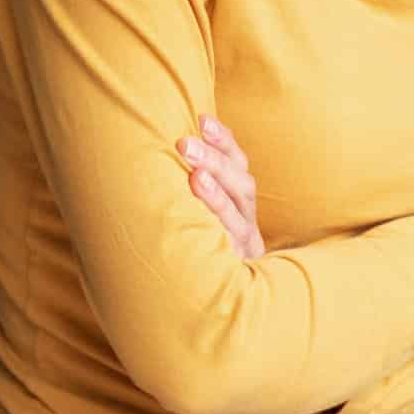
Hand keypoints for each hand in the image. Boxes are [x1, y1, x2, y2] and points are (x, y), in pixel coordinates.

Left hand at [180, 115, 263, 260]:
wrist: (223, 294)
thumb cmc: (201, 239)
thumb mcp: (201, 208)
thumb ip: (193, 179)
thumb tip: (167, 146)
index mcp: (239, 197)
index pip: (237, 162)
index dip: (223, 141)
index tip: (202, 119)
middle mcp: (246, 217)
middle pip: (240, 184)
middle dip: (215, 161)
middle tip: (186, 143)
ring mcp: (243, 243)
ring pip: (237, 215)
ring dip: (216, 194)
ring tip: (196, 176)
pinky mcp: (236, 267)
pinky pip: (230, 249)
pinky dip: (218, 233)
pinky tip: (198, 225)